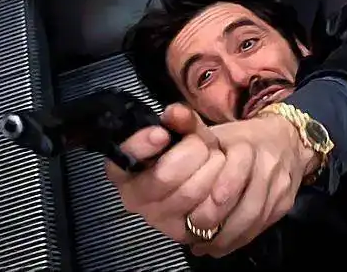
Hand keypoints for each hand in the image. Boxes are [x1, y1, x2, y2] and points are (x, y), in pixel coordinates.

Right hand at [105, 103, 223, 242]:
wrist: (213, 179)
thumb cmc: (191, 152)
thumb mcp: (188, 132)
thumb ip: (182, 120)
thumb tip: (174, 112)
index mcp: (125, 168)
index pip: (123, 157)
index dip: (141, 145)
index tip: (161, 134)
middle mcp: (134, 197)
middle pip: (164, 175)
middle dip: (193, 153)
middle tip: (204, 146)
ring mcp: (156, 219)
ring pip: (189, 193)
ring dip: (212, 170)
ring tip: (216, 161)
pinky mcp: (181, 234)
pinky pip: (206, 214)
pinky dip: (223, 192)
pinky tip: (223, 183)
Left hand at [186, 111, 319, 257]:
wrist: (287, 139)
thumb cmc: (241, 138)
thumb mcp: (215, 129)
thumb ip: (190, 125)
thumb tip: (169, 115)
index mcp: (248, 144)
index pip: (237, 167)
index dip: (220, 189)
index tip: (197, 208)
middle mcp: (268, 166)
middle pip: (248, 202)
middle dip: (219, 221)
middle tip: (193, 231)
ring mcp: (279, 187)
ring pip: (255, 219)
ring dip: (227, 237)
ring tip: (202, 244)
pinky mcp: (284, 204)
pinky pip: (262, 227)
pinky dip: (238, 240)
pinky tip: (218, 246)